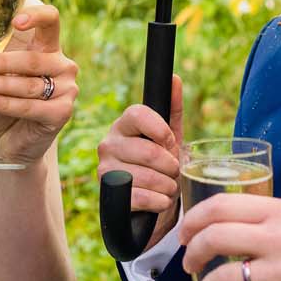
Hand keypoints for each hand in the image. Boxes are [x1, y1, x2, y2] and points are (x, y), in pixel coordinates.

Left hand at [0, 3, 77, 165]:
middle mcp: (63, 66)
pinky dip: (6, 104)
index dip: (36, 17)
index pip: (51, 21)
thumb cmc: (7, 102)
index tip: (15, 22)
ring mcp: (67, 90)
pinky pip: (30, 106)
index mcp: (49, 49)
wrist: (16, 142)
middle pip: (31, 59)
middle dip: (0, 63)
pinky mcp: (62, 113)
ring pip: (28, 84)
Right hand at [95, 75, 183, 251]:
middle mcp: (109, 144)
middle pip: (148, 151)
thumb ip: (172, 107)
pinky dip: (160, 201)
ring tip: (169, 187)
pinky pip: (142, 197)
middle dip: (171, 166)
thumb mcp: (170, 136)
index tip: (170, 142)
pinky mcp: (109, 195)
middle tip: (174, 171)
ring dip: (168, 186)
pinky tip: (161, 200)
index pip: (137, 114)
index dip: (160, 129)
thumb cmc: (159, 162)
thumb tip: (175, 78)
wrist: (150, 200)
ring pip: (148, 177)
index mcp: (124, 125)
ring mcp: (106, 170)